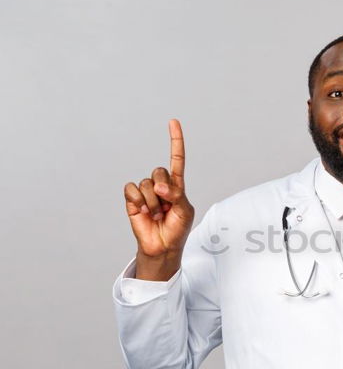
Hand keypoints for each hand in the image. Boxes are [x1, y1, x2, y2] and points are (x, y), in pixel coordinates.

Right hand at [123, 119, 194, 258]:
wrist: (162, 247)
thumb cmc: (177, 229)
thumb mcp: (185, 211)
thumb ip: (176, 194)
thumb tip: (158, 186)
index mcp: (177, 186)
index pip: (177, 159)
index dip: (175, 141)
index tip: (173, 122)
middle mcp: (160, 185)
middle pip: (159, 170)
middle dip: (163, 189)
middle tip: (166, 208)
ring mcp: (146, 191)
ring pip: (146, 183)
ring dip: (152, 202)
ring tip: (156, 215)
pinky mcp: (132, 199)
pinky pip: (131, 189)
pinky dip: (138, 201)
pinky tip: (142, 212)